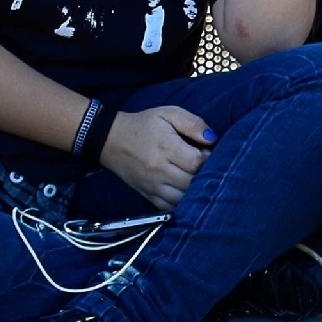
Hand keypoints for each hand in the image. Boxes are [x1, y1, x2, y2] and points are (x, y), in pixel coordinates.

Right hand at [99, 105, 213, 211]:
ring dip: (194, 191)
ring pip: (182, 198)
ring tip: (195, 178)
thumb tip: (212, 138)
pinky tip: (185, 191)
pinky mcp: (147, 194)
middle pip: (192, 183)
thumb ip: (192, 123)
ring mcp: (152, 185)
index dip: (208, 158)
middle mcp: (159, 170)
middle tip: (204, 166)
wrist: (110, 139)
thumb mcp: (168, 113)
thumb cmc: (143, 125)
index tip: (206, 152)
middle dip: (204, 175)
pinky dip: (181, 203)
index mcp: (166, 148)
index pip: (197, 162)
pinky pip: (169, 207)